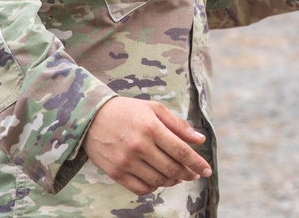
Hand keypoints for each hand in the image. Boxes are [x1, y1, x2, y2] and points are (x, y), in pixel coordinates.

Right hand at [83, 96, 210, 195]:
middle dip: (188, 174)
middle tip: (194, 175)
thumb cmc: (127, 111)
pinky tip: (158, 179)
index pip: (181, 150)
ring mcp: (126, 161)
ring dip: (173, 181)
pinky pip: (141, 188)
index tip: (207, 170)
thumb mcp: (154, 109)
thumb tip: (200, 140)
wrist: (90, 118)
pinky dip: (154, 187)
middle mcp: (139, 146)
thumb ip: (178, 124)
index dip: (197, 163)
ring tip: (177, 176)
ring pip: (158, 180)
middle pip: (172, 168)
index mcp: (151, 127)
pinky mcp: (115, 172)